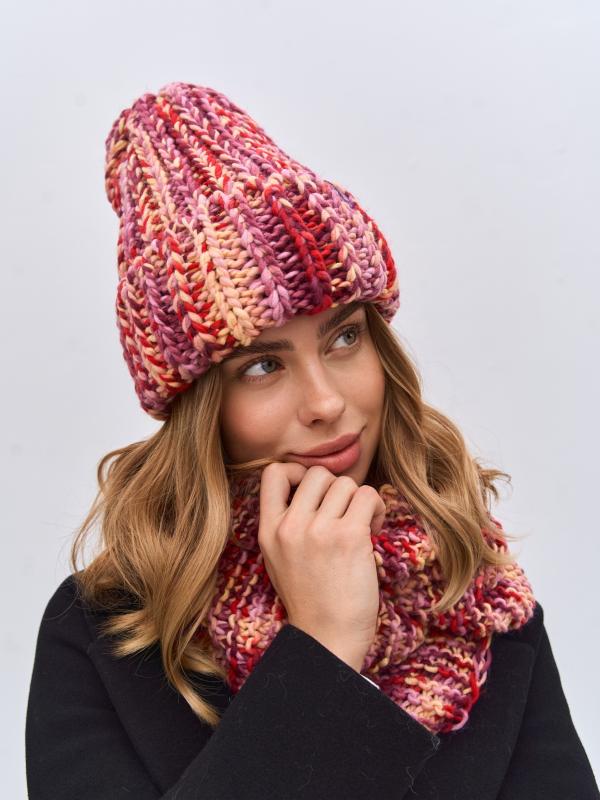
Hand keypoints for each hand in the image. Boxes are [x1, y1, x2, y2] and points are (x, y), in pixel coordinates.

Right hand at [257, 462, 385, 671]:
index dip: (298, 472)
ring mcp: (318, 530)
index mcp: (268, 530)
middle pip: (317, 474)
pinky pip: (367, 496)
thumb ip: (286, 523)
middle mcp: (290, 526)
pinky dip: (376, 508)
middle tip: (346, 514)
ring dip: (360, 500)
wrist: (327, 638)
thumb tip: (310, 486)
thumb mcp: (279, 558)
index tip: (316, 493)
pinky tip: (374, 529)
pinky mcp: (348, 537)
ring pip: (345, 483)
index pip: (273, 472)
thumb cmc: (311, 600)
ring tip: (363, 525)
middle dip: (336, 488)